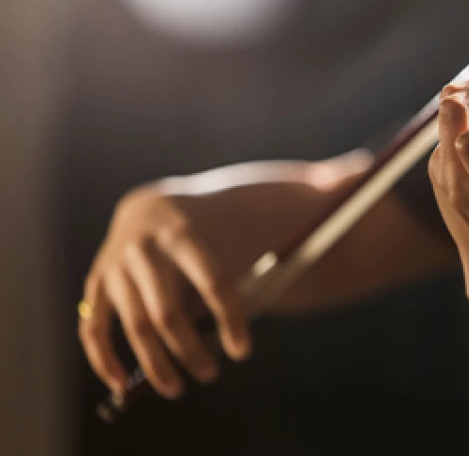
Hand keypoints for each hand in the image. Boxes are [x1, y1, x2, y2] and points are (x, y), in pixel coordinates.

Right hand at [78, 184, 256, 398]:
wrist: (147, 210)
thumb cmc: (195, 239)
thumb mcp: (215, 245)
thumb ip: (220, 288)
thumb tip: (226, 349)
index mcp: (184, 235)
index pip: (213, 282)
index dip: (230, 319)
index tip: (243, 352)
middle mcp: (145, 249)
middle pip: (168, 312)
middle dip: (190, 349)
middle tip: (210, 375)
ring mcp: (115, 267)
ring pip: (136, 325)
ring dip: (156, 363)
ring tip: (177, 389)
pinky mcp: (95, 283)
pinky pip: (94, 328)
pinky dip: (104, 359)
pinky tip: (122, 384)